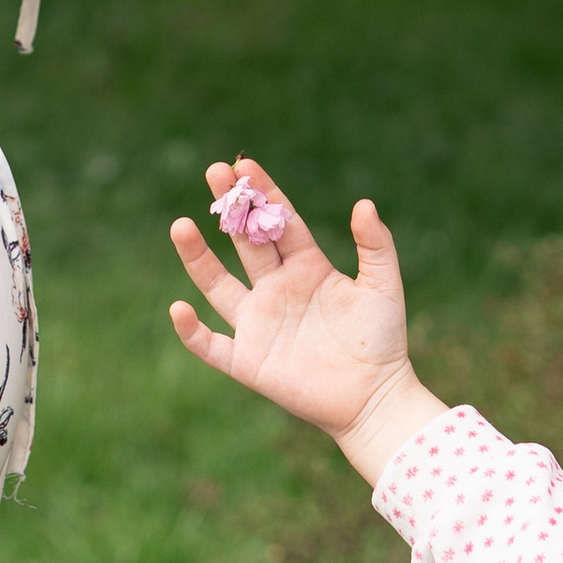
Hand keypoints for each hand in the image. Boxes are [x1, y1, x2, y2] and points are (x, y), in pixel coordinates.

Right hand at [167, 158, 445, 485]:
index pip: (279, 221)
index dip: (263, 192)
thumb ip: (376, 245)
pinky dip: (192, 331)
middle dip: (230, 208)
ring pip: (218, 284)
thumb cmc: (382, 341)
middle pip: (245, 242)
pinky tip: (179, 308)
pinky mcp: (248, 361)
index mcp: (307, 267)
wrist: (375, 398)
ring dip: (198, 258)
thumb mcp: (384, 286)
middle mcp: (276, 289)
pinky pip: (211, 344)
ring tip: (180, 225)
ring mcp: (258, 324)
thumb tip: (364, 203)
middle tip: (213, 173)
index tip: (243, 164)